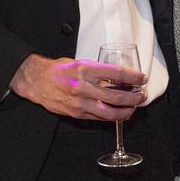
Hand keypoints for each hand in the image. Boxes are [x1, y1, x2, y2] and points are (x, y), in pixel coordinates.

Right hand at [8, 54, 145, 121]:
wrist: (36, 81)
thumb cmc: (58, 69)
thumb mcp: (79, 62)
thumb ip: (97, 70)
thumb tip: (119, 76)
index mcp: (85, 69)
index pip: (116, 73)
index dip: (133, 77)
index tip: (142, 79)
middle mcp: (83, 86)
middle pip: (116, 96)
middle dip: (134, 98)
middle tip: (142, 96)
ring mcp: (79, 102)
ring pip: (109, 112)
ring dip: (126, 111)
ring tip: (134, 107)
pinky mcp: (76, 114)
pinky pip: (98, 118)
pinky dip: (111, 117)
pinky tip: (119, 114)